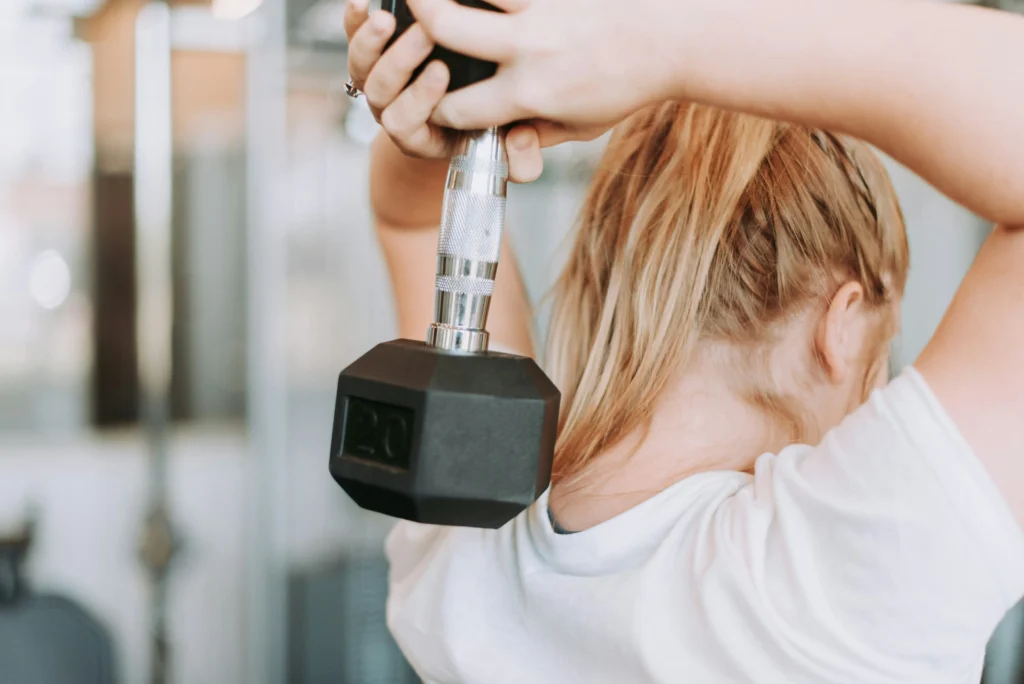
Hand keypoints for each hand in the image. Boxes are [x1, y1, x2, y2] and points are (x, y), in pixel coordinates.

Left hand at [344, 0, 544, 181]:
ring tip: (391, 18)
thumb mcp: (505, 151)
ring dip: (374, 40)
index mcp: (418, 137)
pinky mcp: (370, 55)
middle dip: (401, 61)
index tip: (442, 73)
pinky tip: (365, 1)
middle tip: (426, 34)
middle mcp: (393, 111)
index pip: (405, 123)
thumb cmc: (484, 128)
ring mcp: (378, 83)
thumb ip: (521, 161)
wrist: (461, 114)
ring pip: (362, 65)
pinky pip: (352, 36)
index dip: (419, 99)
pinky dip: (355, 19)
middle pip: (380, 90)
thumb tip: (521, 138)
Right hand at [406, 0, 685, 147]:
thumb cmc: (627, 85)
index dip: (434, 107)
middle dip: (415, 15)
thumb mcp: (582, 127)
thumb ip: (536, 134)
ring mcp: (543, 7)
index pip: (457, 104)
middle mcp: (528, 47)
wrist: (676, 39)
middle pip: (445, 24)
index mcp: (529, 92)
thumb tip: (501, 144)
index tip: (430, 98)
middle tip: (400, 6)